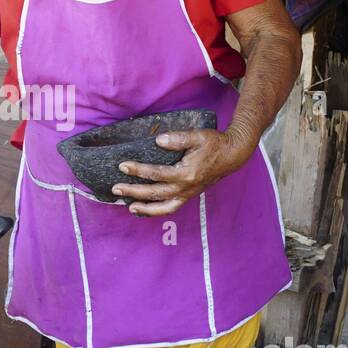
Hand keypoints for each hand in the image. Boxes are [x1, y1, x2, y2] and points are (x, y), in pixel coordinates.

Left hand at [111, 128, 252, 216]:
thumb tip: (159, 140)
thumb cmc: (214, 144)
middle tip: (116, 188)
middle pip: (155, 193)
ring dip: (145, 208)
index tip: (123, 166)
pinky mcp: (189, 196)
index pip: (156, 174)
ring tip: (129, 206)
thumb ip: (178, 139)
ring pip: (163, 207)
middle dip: (134, 191)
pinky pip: (171, 208)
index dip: (138, 170)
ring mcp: (188, 194)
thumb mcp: (197, 136)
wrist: (232, 156)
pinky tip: (145, 209)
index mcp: (186, 173)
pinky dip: (157, 211)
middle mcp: (186, 188)